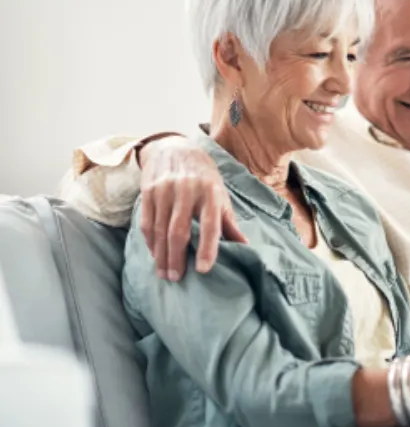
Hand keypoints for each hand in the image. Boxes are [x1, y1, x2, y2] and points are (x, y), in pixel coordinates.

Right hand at [139, 137, 246, 280]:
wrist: (175, 148)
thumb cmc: (204, 178)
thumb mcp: (221, 195)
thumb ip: (229, 222)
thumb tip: (245, 247)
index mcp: (211, 193)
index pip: (210, 224)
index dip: (207, 247)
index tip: (203, 269)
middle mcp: (187, 191)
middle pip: (179, 230)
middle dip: (177, 257)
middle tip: (176, 279)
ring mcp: (165, 190)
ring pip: (160, 229)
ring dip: (161, 255)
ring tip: (164, 274)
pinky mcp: (148, 191)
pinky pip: (147, 221)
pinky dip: (150, 241)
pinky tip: (155, 255)